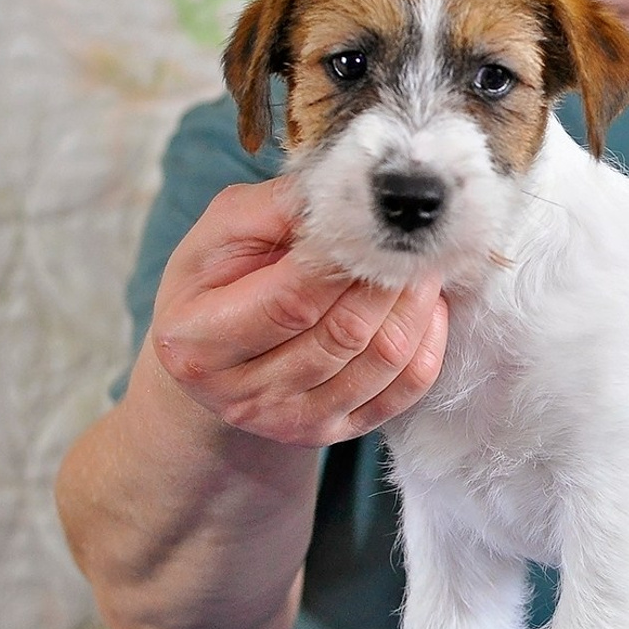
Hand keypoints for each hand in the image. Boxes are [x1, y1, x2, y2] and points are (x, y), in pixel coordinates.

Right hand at [147, 176, 446, 446]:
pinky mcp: (335, 431)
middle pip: (345, 332)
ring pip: (383, 360)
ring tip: (421, 266)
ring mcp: (293, 421)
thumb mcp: (219, 234)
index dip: (342, 258)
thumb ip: (271, 210)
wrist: (213, 359)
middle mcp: (243, 394)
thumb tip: (338, 197)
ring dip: (416, 304)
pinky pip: (406, 389)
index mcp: (200, 342)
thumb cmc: (216, 283)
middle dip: (388, 278)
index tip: (370, 223)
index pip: (291, 300)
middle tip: (412, 240)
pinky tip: (426, 306)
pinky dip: (429, 340)